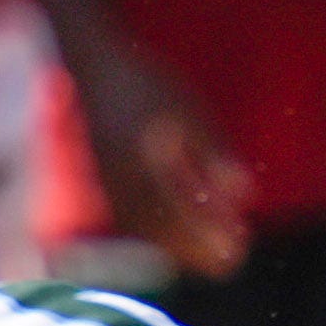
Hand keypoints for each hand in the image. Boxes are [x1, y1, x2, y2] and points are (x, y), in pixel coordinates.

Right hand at [65, 38, 251, 280]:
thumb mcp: (186, 110)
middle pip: (163, 236)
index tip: (238, 248)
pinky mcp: (97, 187)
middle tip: (230, 257)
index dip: (211, 238)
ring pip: (143, 233)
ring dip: (176, 244)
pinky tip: (171, 230)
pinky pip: (126, 222)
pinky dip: (154, 233)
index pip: (183, 220)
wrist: (82, 67)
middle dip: (197, 248)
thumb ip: (213, 155)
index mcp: (144, 172)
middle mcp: (120, 190)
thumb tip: (244, 195)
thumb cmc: (139, 83)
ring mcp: (103, 191)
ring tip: (206, 247)